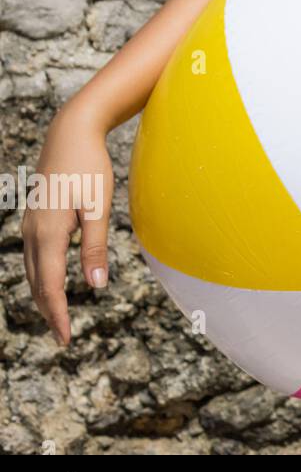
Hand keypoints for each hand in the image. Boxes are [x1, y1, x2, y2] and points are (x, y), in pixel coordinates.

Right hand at [21, 107, 115, 346]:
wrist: (71, 132)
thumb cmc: (90, 166)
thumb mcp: (98, 206)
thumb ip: (95, 246)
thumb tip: (95, 286)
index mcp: (49, 233)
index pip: (51, 286)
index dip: (58, 314)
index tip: (66, 339)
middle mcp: (33, 232)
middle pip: (38, 283)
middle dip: (49, 311)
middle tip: (63, 338)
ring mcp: (30, 223)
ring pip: (33, 270)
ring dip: (44, 295)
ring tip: (57, 316)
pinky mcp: (35, 216)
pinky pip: (34, 255)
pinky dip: (42, 275)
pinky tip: (52, 280)